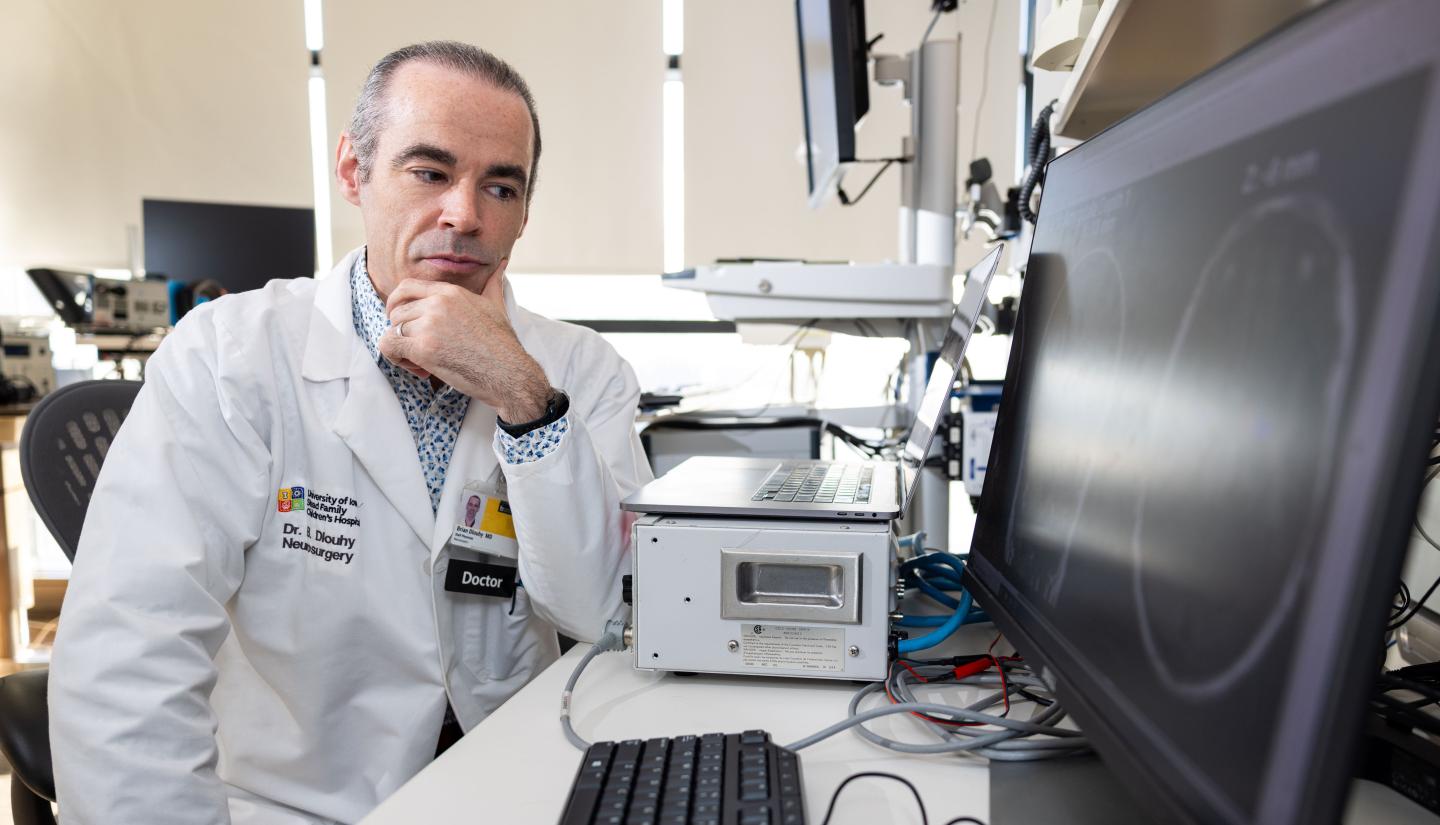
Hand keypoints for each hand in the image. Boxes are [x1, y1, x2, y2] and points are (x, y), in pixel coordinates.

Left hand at [378, 261, 551, 421]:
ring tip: (422, 362)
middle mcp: (437, 304)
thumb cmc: (503, 344)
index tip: (400, 318)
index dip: (396, 303)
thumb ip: (493, 284)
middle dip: (401, 330)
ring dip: (402, 349)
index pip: (406, 287)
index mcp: (450, 292)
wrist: (509, 373)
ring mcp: (429, 325)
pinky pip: (389, 347)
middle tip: (417, 347)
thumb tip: (502, 264)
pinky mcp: (423, 348)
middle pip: (397, 311)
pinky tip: (418, 368)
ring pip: (393, 331)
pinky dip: (396, 359)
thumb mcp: (497, 306)